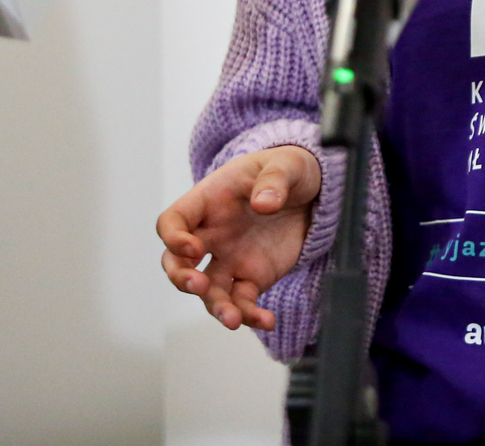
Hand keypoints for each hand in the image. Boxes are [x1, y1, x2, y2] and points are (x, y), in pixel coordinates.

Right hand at [158, 145, 320, 332]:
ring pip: (209, 291)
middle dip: (182, 277)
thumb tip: (264, 203)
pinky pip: (243, 301)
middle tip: (199, 286)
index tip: (193, 248)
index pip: (172, 221)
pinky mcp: (252, 276)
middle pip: (178, 262)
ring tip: (233, 319)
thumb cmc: (287, 169)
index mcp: (209, 202)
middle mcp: (211, 234)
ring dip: (216, 307)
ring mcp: (229, 258)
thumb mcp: (286, 164)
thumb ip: (274, 179)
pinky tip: (266, 321)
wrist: (312, 190)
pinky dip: (251, 314)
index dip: (174, 237)